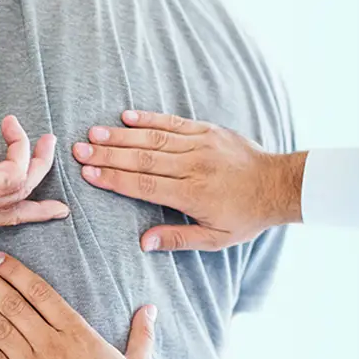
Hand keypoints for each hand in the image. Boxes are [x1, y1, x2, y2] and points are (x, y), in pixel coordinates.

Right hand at [73, 110, 305, 251]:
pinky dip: (149, 118)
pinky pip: (173, 122)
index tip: (88, 173)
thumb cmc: (245, 216)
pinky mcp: (207, 130)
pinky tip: (126, 116)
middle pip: (142, 158)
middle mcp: (193, 166)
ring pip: (153, 138)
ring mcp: (200, 145)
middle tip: (78, 150)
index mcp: (192, 194)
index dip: (114, 179)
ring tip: (93, 133)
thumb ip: (177, 239)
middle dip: (107, 154)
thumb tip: (142, 242)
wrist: (279, 184)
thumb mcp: (215, 239)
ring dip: (120, 135)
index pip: (144, 185)